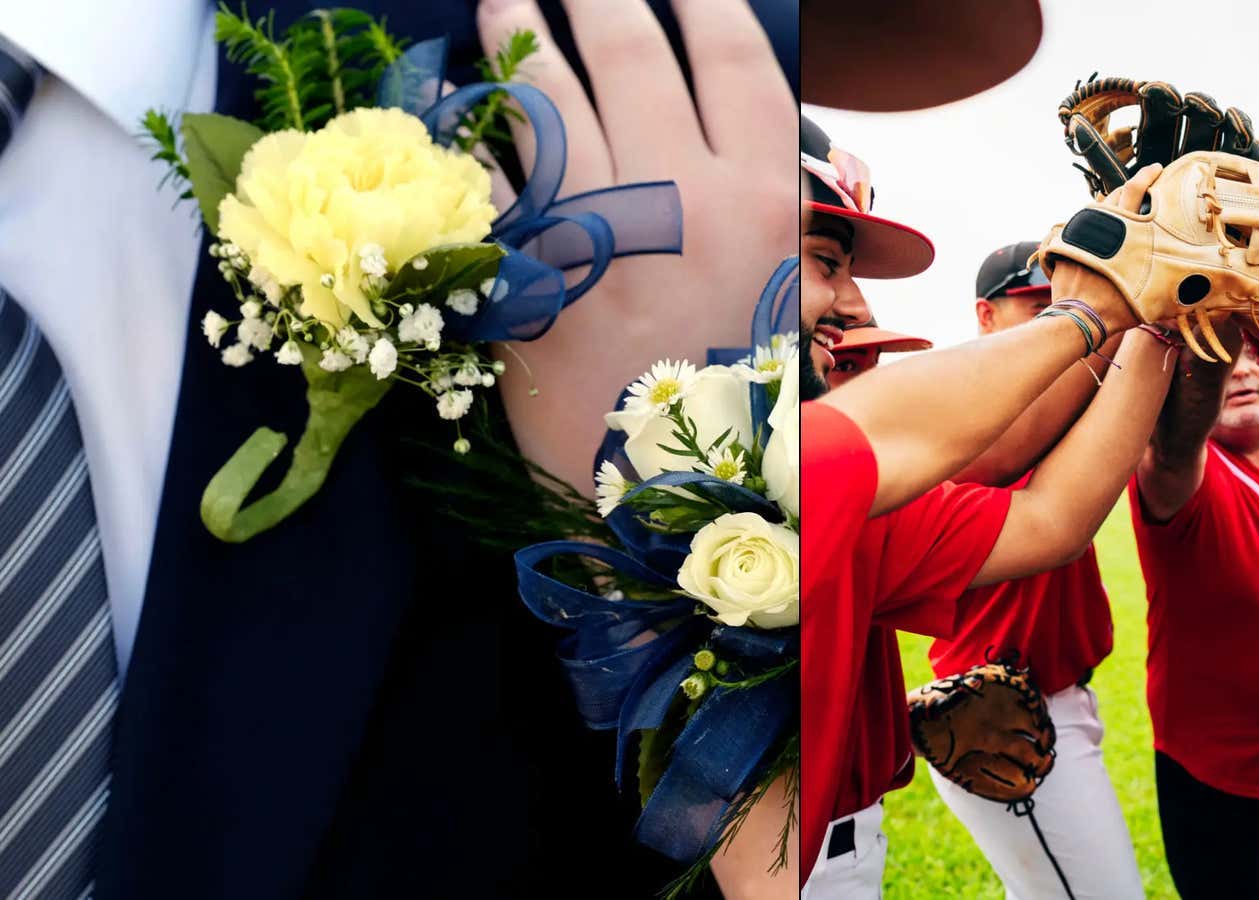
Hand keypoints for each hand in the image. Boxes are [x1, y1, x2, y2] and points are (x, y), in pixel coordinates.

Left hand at [477, 0, 795, 491]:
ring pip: (549, 98)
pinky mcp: (529, 275)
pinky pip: (492, 180)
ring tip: (499, 5)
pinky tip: (464, 109)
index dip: (700, 0)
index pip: (732, 57)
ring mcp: (598, 233)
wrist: (681, 500)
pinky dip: (474, 140)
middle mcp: (685, 199)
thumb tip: (717, 133)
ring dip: (518, 35)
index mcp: (761, 201)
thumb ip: (756, 206)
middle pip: (632, 51)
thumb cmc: (743, 398)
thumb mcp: (782, 294)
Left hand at [1046, 163, 1163, 333]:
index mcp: (1124, 231)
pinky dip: (1094, 225)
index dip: (1147, 175)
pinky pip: (1082, 226)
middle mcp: (1101, 226)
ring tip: (1123, 210)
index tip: (1156, 168)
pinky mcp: (1067, 244)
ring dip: (1112, 206)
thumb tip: (1202, 290)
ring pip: (1097, 208)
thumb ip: (1173, 284)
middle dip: (1132, 186)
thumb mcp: (1153, 296)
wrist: (1080, 317)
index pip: (1134, 189)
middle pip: (1116, 193)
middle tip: (1145, 184)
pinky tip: (1101, 231)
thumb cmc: (1117, 309)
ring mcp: (1081, 233)